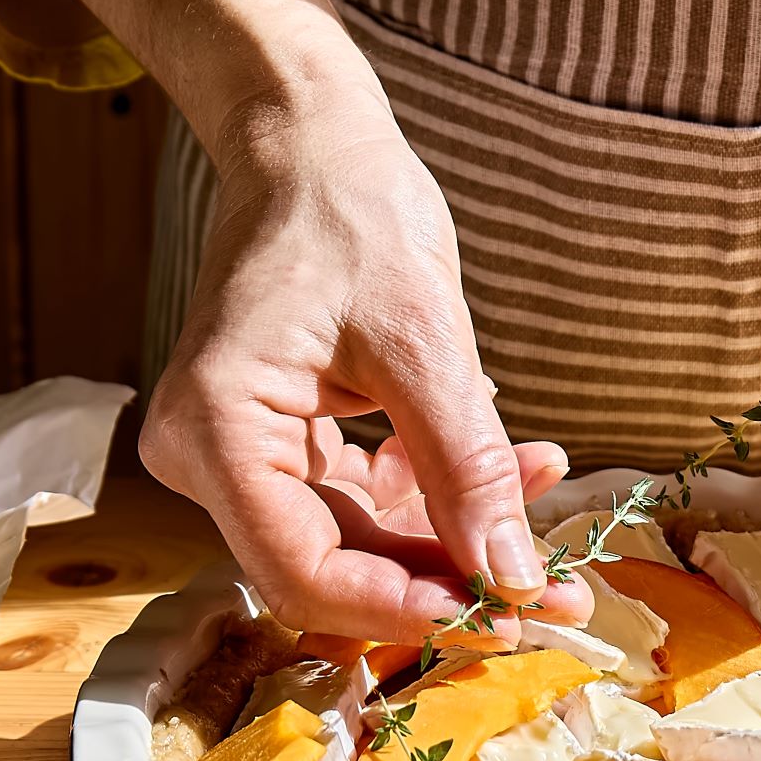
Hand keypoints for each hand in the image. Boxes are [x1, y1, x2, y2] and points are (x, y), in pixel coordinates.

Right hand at [138, 80, 587, 639]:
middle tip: (554, 590)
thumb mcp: (424, 339)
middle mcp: (206, 456)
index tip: (506, 614)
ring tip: (545, 498)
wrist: (313, 147)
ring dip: (453, 536)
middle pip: (328, 570)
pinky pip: (359, 501)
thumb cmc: (352, 212)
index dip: (405, 609)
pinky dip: (434, 495)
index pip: (303, 572)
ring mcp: (237, 454)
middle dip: (444, 582)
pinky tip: (510, 465)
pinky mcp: (278, 445)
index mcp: (216, 429)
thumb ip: (464, 465)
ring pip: (353, 543)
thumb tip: (512, 577)